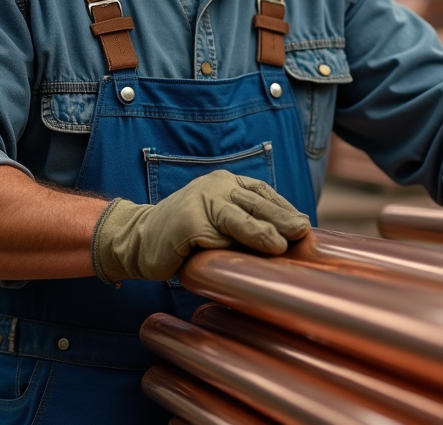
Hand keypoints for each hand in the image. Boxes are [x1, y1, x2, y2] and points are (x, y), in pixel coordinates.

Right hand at [91, 170, 310, 283]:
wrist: (138, 238)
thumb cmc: (185, 234)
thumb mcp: (219, 222)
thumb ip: (246, 223)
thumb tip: (288, 240)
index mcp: (227, 183)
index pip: (263, 193)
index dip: (285, 209)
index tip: (304, 226)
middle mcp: (216, 186)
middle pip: (256, 203)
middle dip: (281, 218)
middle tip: (302, 232)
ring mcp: (200, 201)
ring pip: (238, 217)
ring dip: (261, 232)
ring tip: (280, 245)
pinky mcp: (188, 222)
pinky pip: (214, 237)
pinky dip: (229, 249)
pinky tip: (246, 259)